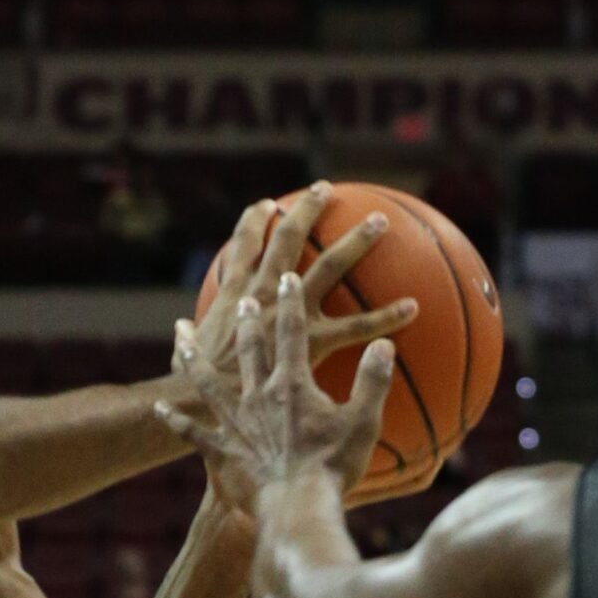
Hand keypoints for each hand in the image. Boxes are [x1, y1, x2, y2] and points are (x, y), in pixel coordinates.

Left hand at [161, 274, 396, 513]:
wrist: (294, 507)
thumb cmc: (332, 467)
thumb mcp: (363, 422)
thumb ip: (372, 381)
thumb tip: (384, 343)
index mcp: (292, 384)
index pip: (293, 333)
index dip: (291, 302)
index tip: (287, 276)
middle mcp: (258, 394)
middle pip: (249, 349)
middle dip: (246, 320)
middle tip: (241, 298)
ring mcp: (234, 421)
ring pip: (207, 380)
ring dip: (194, 355)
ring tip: (180, 333)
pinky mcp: (219, 450)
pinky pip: (191, 431)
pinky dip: (174, 419)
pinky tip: (158, 409)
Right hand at [175, 184, 415, 416]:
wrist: (209, 407)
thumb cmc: (199, 388)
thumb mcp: (187, 353)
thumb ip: (192, 339)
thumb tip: (184, 333)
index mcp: (234, 294)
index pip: (243, 246)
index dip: (254, 221)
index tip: (267, 204)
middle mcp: (263, 293)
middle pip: (288, 239)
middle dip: (306, 212)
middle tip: (325, 190)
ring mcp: (291, 313)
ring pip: (328, 266)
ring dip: (355, 241)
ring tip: (380, 221)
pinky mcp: (314, 340)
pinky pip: (357, 325)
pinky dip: (387, 315)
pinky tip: (413, 307)